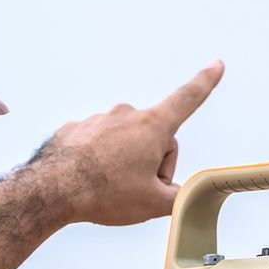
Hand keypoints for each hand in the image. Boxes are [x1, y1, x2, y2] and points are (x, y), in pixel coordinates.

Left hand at [30, 60, 223, 226]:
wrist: (52, 190)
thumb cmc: (103, 192)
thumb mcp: (153, 204)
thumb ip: (178, 198)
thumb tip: (181, 196)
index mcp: (151, 127)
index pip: (187, 99)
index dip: (206, 82)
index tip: (216, 65)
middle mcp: (126, 115)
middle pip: (155, 138)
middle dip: (153, 164)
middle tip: (138, 190)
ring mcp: (99, 119)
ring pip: (125, 143)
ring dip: (125, 163)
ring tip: (109, 186)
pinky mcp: (77, 128)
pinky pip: (98, 144)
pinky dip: (99, 160)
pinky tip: (90, 178)